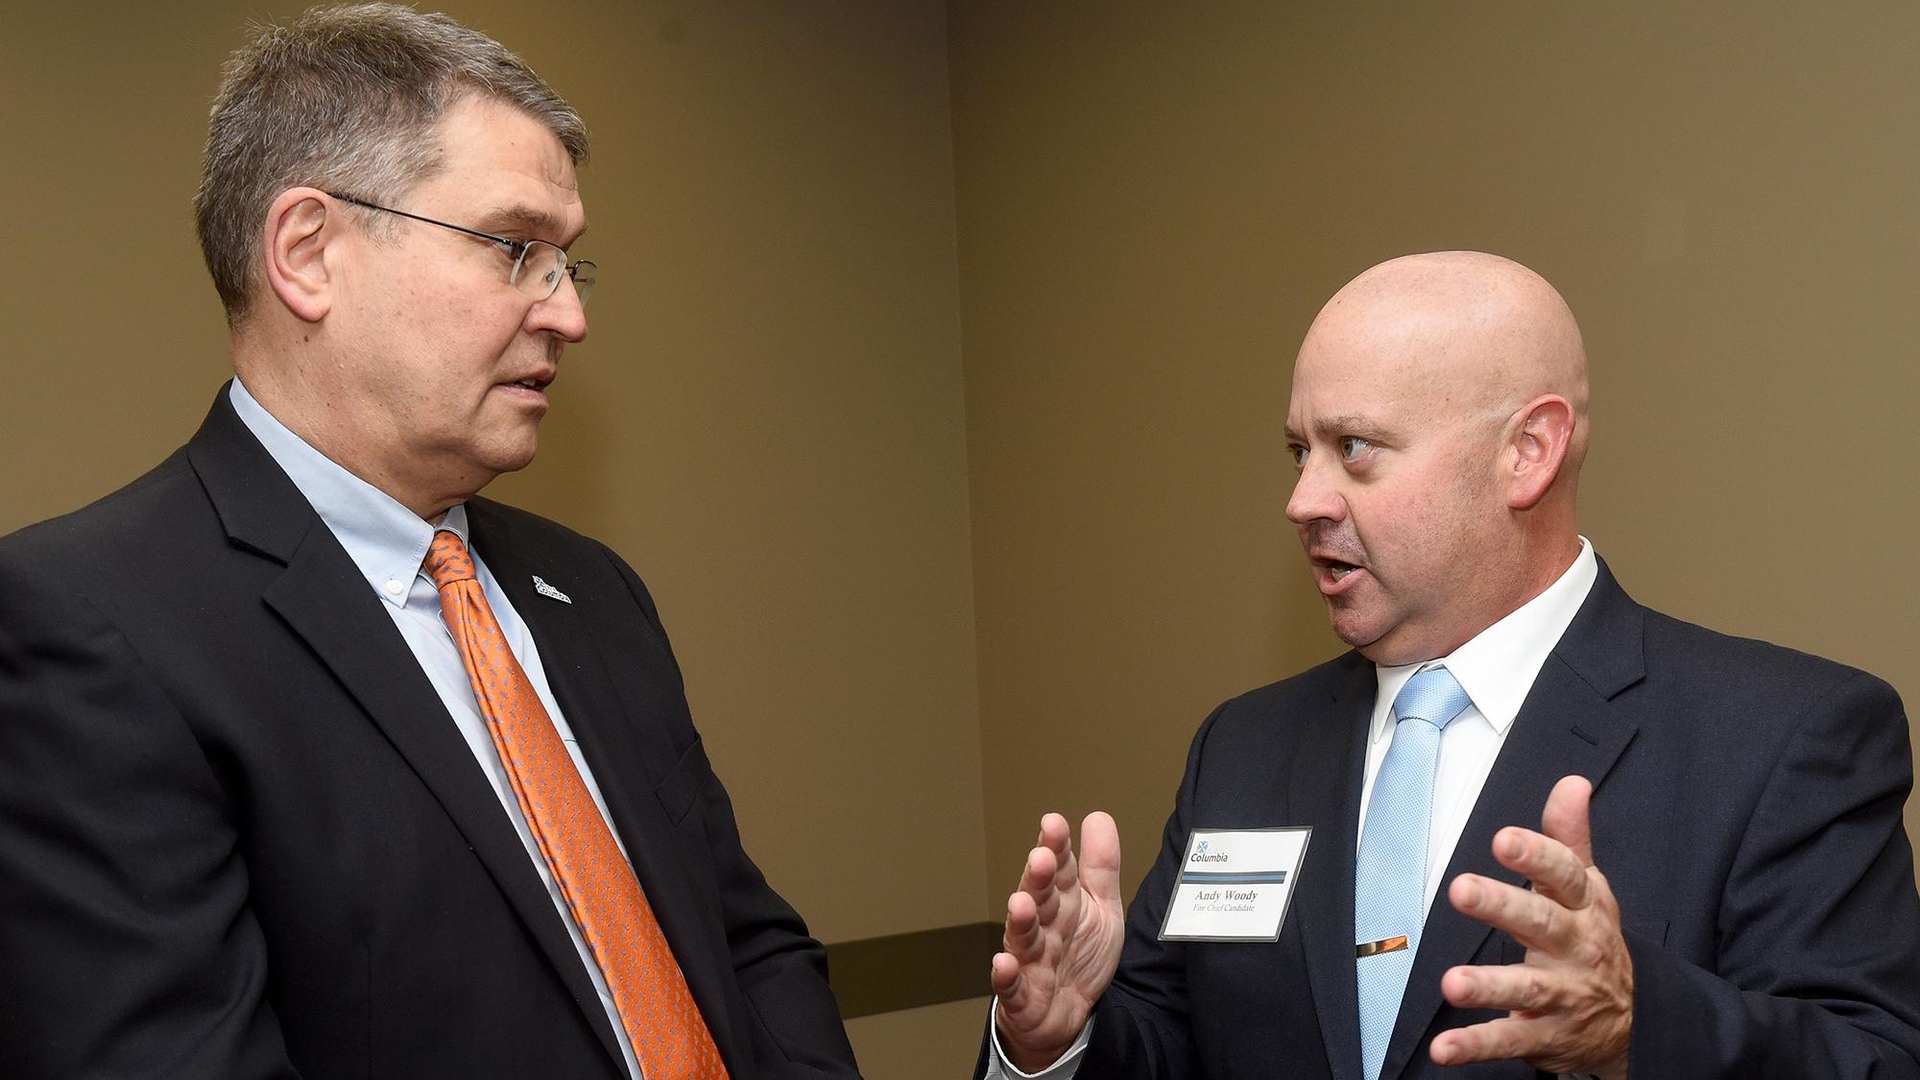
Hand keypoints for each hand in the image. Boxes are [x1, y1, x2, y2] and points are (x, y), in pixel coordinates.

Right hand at [990, 811, 1124, 1072]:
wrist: (1065, 1019)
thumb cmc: (1078, 958)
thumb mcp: (1101, 909)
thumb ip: (1100, 866)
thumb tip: (1097, 817)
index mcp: (1061, 903)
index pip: (1059, 870)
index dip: (1057, 847)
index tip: (1055, 823)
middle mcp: (1042, 928)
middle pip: (1039, 899)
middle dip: (1039, 878)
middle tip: (1041, 855)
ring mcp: (1029, 962)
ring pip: (1023, 938)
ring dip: (1021, 921)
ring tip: (1021, 902)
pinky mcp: (1021, 998)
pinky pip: (1011, 987)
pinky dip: (1005, 977)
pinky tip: (1003, 963)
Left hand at [1430, 775, 1631, 1079]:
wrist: (1634, 1020)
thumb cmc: (1592, 938)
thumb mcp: (1588, 887)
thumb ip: (1569, 838)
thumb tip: (1571, 783)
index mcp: (1582, 906)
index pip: (1564, 875)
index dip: (1536, 855)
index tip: (1503, 839)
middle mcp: (1575, 948)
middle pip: (1540, 923)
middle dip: (1502, 906)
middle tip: (1462, 890)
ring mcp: (1562, 994)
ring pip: (1526, 987)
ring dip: (1488, 985)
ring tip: (1452, 983)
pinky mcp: (1545, 1034)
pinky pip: (1509, 1039)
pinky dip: (1476, 1045)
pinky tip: (1445, 1047)